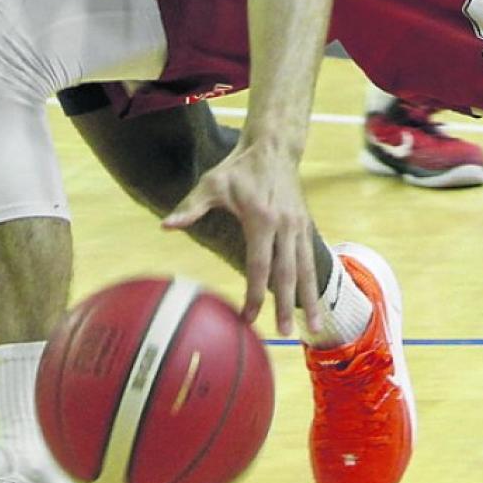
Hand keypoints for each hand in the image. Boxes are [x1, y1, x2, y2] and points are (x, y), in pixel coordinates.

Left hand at [163, 138, 320, 337]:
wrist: (273, 148)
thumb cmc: (239, 168)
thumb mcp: (212, 183)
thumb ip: (191, 207)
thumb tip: (165, 225)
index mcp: (262, 219)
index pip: (259, 265)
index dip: (254, 294)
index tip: (248, 317)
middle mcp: (285, 225)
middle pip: (287, 273)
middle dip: (287, 305)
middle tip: (285, 334)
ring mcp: (299, 226)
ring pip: (306, 268)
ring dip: (310, 299)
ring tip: (316, 327)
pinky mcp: (306, 225)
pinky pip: (311, 258)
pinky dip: (315, 281)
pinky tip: (317, 300)